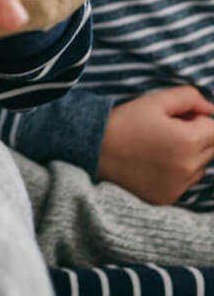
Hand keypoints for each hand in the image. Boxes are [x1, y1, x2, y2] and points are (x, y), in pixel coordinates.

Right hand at [97, 87, 213, 204]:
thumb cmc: (125, 122)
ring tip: (160, 148)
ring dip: (189, 156)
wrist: (94, 150)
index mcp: (189, 140)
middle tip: (166, 131)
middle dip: (196, 137)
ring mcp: (179, 186)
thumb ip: (190, 97)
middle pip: (211, 149)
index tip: (177, 119)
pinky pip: (185, 183)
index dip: (198, 120)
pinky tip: (154, 164)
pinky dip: (176, 173)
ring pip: (200, 167)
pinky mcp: (168, 198)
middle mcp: (189, 167)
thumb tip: (211, 109)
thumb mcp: (155, 100)